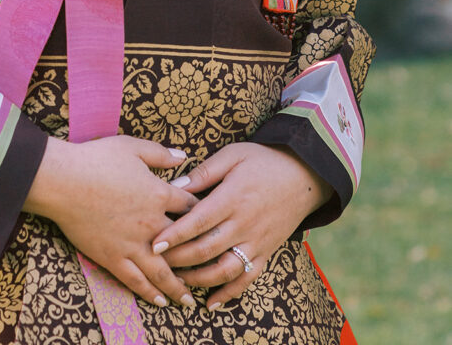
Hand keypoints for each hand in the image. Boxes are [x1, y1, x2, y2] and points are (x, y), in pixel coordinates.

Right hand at [25, 135, 198, 308]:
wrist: (64, 180)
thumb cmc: (97, 159)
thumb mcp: (132, 147)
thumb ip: (160, 154)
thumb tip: (183, 156)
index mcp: (159, 194)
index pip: (191, 208)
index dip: (202, 213)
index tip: (208, 221)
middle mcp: (151, 224)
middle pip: (183, 246)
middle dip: (197, 258)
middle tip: (208, 269)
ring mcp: (132, 244)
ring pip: (162, 272)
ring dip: (177, 288)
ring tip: (188, 300)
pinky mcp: (112, 257)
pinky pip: (135, 280)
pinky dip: (149, 293)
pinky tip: (159, 301)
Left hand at [151, 142, 332, 310]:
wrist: (303, 175)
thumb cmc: (263, 160)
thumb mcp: (233, 155)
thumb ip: (204, 172)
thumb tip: (175, 186)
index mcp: (233, 198)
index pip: (198, 221)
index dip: (175, 234)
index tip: (155, 244)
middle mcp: (244, 224)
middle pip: (207, 249)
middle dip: (179, 259)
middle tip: (157, 262)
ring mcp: (256, 241)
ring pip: (225, 270)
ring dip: (199, 279)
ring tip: (178, 280)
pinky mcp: (266, 252)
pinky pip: (247, 279)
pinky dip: (229, 294)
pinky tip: (211, 303)